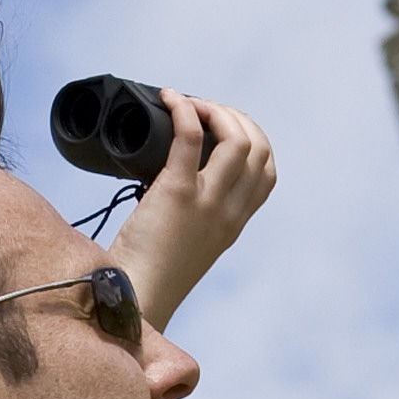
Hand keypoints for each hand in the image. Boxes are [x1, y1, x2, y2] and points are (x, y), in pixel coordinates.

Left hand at [115, 92, 277, 321]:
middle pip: (258, 147)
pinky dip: (183, 109)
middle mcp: (229, 212)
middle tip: (202, 110)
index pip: (266, 172)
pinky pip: (190, 136)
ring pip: (236, 137)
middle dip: (235, 117)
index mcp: (233, 224)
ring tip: (187, 103)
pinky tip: (169, 98)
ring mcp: (208, 202)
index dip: (253, 139)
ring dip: (213, 109)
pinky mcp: (177, 194)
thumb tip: (162, 184)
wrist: (132, 300)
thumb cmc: (146, 276)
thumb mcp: (184, 246)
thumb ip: (188, 218)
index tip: (224, 127)